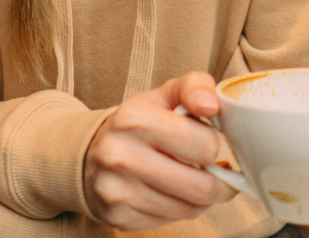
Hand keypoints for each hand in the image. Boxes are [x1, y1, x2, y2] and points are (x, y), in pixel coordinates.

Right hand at [83, 71, 236, 230]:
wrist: (90, 153)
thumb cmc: (137, 123)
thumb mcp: (164, 95)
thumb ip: (195, 87)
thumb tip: (211, 104)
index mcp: (134, 118)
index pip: (204, 145)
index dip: (212, 144)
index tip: (207, 142)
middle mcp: (120, 155)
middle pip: (201, 187)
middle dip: (218, 181)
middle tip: (217, 171)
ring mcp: (117, 190)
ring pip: (189, 209)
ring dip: (200, 197)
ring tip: (192, 179)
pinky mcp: (118, 216)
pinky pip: (170, 221)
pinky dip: (179, 209)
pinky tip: (171, 192)